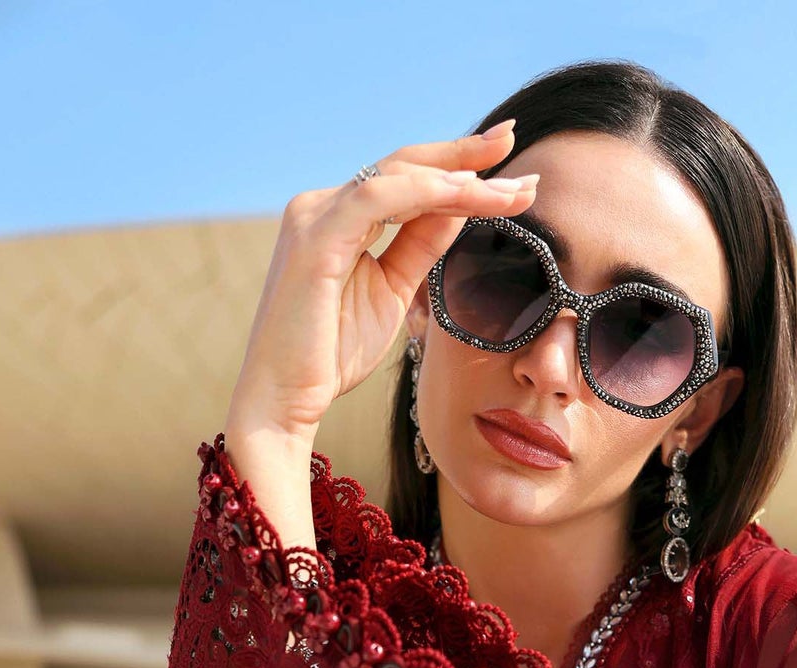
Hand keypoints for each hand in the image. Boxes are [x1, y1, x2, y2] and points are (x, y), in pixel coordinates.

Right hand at [227, 124, 538, 440]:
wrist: (284, 400)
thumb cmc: (331, 354)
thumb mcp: (392, 292)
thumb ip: (420, 247)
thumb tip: (459, 208)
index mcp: (339, 218)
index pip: (405, 180)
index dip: (456, 170)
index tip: (508, 175)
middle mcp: (322, 205)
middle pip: (403, 164)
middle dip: (463, 154)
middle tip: (512, 138)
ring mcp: (315, 216)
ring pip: (398, 177)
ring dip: (459, 178)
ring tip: (510, 187)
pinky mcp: (314, 237)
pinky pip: (379, 199)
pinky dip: (428, 193)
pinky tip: (468, 196)